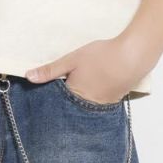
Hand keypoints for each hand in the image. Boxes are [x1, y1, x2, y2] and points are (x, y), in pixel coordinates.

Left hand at [24, 37, 140, 104]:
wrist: (134, 56)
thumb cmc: (102, 56)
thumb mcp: (72, 59)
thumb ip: (50, 70)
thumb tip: (29, 77)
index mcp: (74, 95)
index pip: (56, 102)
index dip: (51, 96)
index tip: (44, 94)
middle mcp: (88, 105)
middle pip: (71, 107)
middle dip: (65, 101)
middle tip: (65, 87)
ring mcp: (103, 105)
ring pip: (85, 106)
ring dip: (81, 99)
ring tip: (81, 86)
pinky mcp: (114, 100)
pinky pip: (99, 103)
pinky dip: (95, 97)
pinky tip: (95, 86)